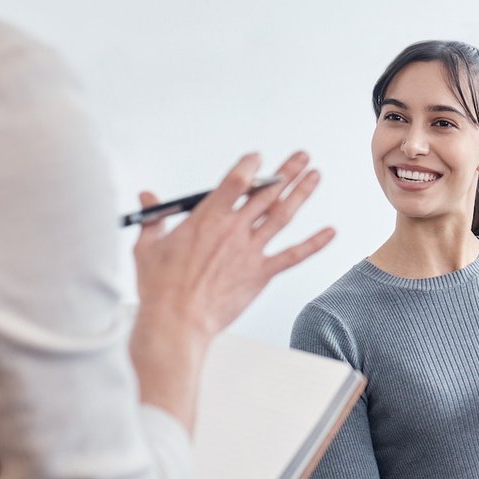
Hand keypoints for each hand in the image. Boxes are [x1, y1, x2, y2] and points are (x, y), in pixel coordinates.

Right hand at [133, 150, 335, 339]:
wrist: (177, 321)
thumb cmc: (160, 287)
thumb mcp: (148, 246)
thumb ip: (154, 218)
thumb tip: (147, 197)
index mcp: (207, 217)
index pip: (236, 180)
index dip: (250, 166)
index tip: (258, 159)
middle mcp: (233, 229)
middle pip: (265, 192)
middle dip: (286, 171)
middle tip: (302, 157)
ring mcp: (250, 251)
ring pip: (282, 216)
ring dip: (301, 194)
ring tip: (315, 176)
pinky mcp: (261, 274)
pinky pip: (294, 256)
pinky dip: (314, 243)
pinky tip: (331, 232)